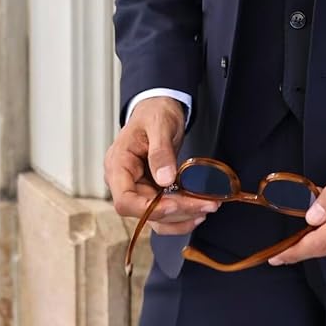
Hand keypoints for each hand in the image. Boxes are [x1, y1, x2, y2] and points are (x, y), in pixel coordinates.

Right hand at [104, 96, 219, 235]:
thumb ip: (160, 151)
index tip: (176, 204)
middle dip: (177, 211)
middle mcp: (125, 182)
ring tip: (208, 207)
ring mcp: (139, 188)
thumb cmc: (154, 112)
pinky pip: (165, 210)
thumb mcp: (159, 125)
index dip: (149, 208)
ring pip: (157, 217)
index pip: (125, 201)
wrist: (160, 108)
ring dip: (183, 217)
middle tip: (207, 204)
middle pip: (145, 212)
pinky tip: (199, 209)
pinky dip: (182, 214)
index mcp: (118, 166)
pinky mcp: (153, 190)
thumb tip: (164, 179)